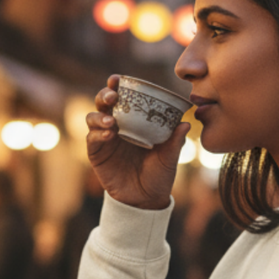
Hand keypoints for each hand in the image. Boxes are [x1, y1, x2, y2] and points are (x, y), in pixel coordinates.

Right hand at [87, 75, 189, 210]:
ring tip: (112, 122)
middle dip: (105, 95)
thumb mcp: (170, 157)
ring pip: (92, 117)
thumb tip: (186, 123)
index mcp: (133, 121)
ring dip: (100, 115)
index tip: (119, 79)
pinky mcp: (97, 154)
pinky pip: (92, 139)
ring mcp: (104, 139)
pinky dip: (98, 134)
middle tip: (113, 96)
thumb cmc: (159, 175)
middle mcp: (116, 126)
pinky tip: (109, 134)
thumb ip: (176, 141)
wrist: (146, 199)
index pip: (123, 98)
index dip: (118, 86)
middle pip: (103, 103)